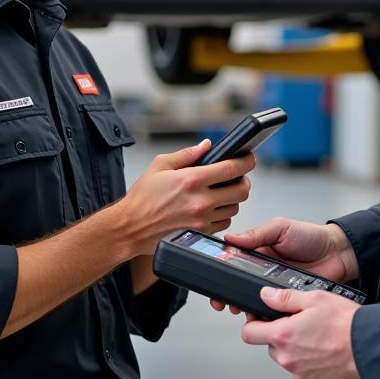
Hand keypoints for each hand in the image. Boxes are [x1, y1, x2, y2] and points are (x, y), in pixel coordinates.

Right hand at [118, 140, 255, 255]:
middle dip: (244, 180)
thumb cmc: (142, 197)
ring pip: (236, 207)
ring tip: (221, 192)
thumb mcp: (160, 166)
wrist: (130, 227)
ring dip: (233, 198)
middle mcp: (200, 201)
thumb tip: (207, 145)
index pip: (232, 168)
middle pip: (242, 190)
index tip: (249, 157)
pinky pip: (225, 222)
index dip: (247, 160)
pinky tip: (213, 206)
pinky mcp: (201, 233)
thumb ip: (187, 154)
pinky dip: (224, 213)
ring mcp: (202, 219)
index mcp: (191, 180)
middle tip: (237, 176)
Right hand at [209, 218, 356, 311]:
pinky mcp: (286, 299)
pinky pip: (271, 308)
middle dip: (226, 293)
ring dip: (243, 304)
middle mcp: (263, 269)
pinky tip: (259, 314)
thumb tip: (231, 237)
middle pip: (238, 283)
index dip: (221, 269)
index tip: (211, 278)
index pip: (233, 260)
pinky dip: (264, 312)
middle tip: (220, 302)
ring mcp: (274, 285)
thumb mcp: (281, 228)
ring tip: (237, 308)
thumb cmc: (311, 237)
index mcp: (258, 250)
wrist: (338, 253)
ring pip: (252, 298)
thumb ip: (257, 233)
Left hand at [240, 288, 360, 378]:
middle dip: (280, 335)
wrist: (369, 346)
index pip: (249, 334)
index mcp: (283, 335)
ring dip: (296, 348)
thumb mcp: (314, 298)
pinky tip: (324, 349)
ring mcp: (300, 373)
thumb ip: (284, 298)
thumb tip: (266, 296)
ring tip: (318, 336)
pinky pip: (304, 370)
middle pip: (270, 346)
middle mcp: (288, 358)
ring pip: (288, 358)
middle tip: (301, 323)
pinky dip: (310, 361)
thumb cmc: (345, 323)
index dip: (254, 323)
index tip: (262, 318)